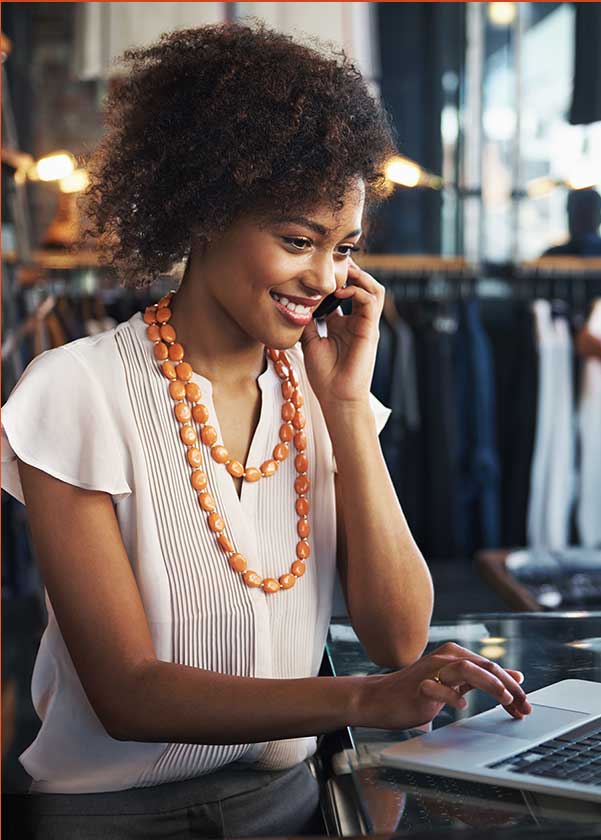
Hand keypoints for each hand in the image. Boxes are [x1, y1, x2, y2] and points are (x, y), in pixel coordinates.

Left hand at [299, 259, 383, 407]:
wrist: (338, 398)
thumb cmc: (325, 376)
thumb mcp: (309, 342)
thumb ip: (307, 322)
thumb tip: (295, 303)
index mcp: (343, 324)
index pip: (344, 292)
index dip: (334, 278)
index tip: (317, 268)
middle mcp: (357, 322)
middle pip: (361, 285)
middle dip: (348, 270)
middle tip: (331, 260)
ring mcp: (366, 325)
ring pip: (372, 288)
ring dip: (358, 275)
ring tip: (341, 269)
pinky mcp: (371, 330)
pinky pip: (371, 300)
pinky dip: (357, 290)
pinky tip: (341, 291)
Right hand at [355, 642, 531, 730]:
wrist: (379, 699)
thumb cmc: (416, 692)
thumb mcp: (453, 685)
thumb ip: (480, 679)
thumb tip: (514, 676)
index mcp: (455, 656)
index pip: (491, 666)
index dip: (512, 685)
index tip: (525, 705)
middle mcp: (445, 658)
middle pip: (484, 665)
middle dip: (508, 686)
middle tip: (523, 706)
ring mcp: (431, 671)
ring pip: (466, 669)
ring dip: (488, 683)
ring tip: (504, 700)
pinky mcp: (418, 686)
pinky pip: (438, 688)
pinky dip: (452, 697)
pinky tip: (461, 707)